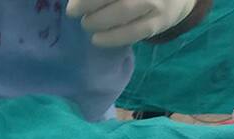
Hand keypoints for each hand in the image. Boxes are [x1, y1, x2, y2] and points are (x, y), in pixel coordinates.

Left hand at [65, 0, 195, 47]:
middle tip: (73, 12)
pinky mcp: (160, 22)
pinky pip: (136, 32)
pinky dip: (114, 37)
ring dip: (99, 20)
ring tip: (86, 25)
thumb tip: (78, 2)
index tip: (73, 3)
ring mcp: (156, 2)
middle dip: (88, 3)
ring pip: (124, 11)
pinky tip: (98, 40)